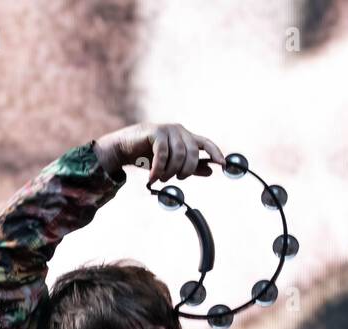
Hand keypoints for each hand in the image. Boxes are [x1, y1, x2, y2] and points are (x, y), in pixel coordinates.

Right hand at [94, 123, 225, 183]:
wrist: (124, 149)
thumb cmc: (148, 156)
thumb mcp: (172, 164)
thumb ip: (191, 168)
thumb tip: (211, 171)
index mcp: (186, 137)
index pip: (206, 143)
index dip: (216, 153)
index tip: (223, 165)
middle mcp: (179, 131)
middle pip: (193, 153)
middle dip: (186, 171)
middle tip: (176, 179)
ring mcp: (168, 130)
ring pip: (179, 154)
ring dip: (170, 171)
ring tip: (161, 178)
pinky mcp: (155, 132)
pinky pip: (163, 154)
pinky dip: (159, 168)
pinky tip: (152, 177)